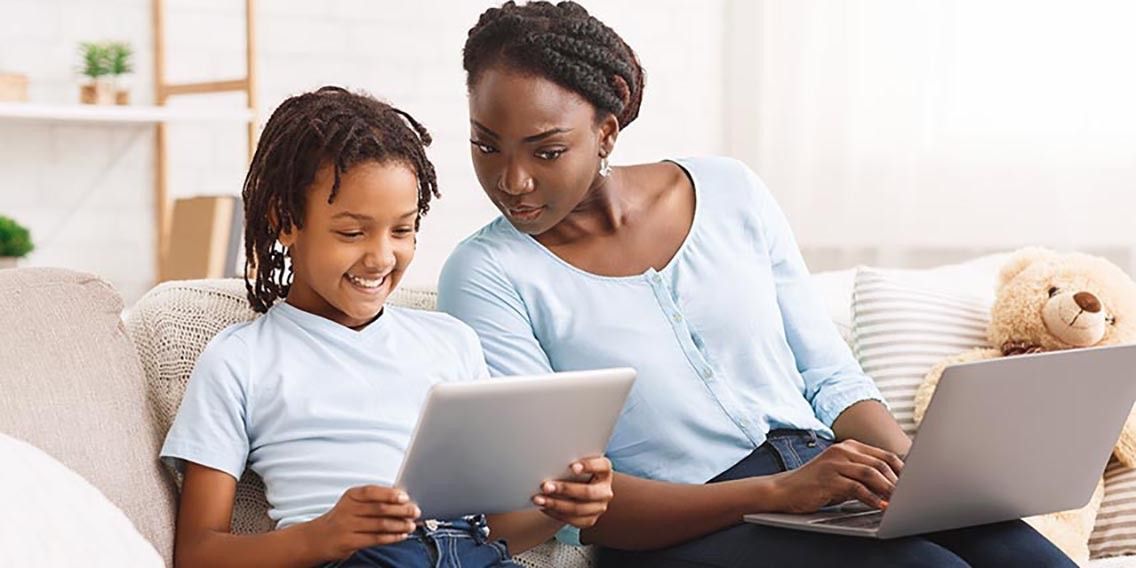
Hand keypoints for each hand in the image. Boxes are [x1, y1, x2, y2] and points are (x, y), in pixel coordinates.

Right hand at [306, 485, 420, 560]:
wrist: (320, 537)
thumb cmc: (344, 517)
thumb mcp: (354, 503)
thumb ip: (375, 500)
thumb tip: (403, 499)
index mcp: (351, 496)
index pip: (371, 492)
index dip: (389, 494)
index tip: (405, 497)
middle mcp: (347, 509)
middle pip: (379, 509)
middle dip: (400, 510)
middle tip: (415, 512)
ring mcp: (347, 526)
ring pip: (379, 525)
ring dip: (399, 525)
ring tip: (411, 525)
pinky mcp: (349, 542)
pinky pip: (375, 539)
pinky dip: (391, 537)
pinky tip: (402, 535)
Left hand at [532, 457, 613, 527]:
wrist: (579, 488)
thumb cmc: (574, 471)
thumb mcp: (577, 462)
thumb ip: (569, 460)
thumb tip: (547, 458)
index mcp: (604, 471)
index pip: (602, 466)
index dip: (588, 466)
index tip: (572, 467)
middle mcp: (605, 490)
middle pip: (587, 492)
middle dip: (564, 489)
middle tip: (545, 486)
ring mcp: (599, 507)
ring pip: (578, 509)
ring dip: (555, 504)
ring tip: (539, 499)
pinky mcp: (590, 519)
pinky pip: (573, 520)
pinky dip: (555, 514)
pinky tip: (544, 507)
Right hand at [771, 440, 903, 513]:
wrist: (785, 489)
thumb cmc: (817, 484)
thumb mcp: (842, 473)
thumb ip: (864, 474)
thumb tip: (894, 484)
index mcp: (849, 446)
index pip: (884, 455)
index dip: (902, 469)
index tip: (915, 483)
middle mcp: (842, 451)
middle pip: (880, 463)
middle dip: (898, 481)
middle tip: (911, 495)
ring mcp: (834, 463)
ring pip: (870, 473)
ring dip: (888, 489)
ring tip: (899, 501)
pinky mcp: (828, 478)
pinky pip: (856, 488)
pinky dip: (871, 498)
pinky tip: (880, 506)